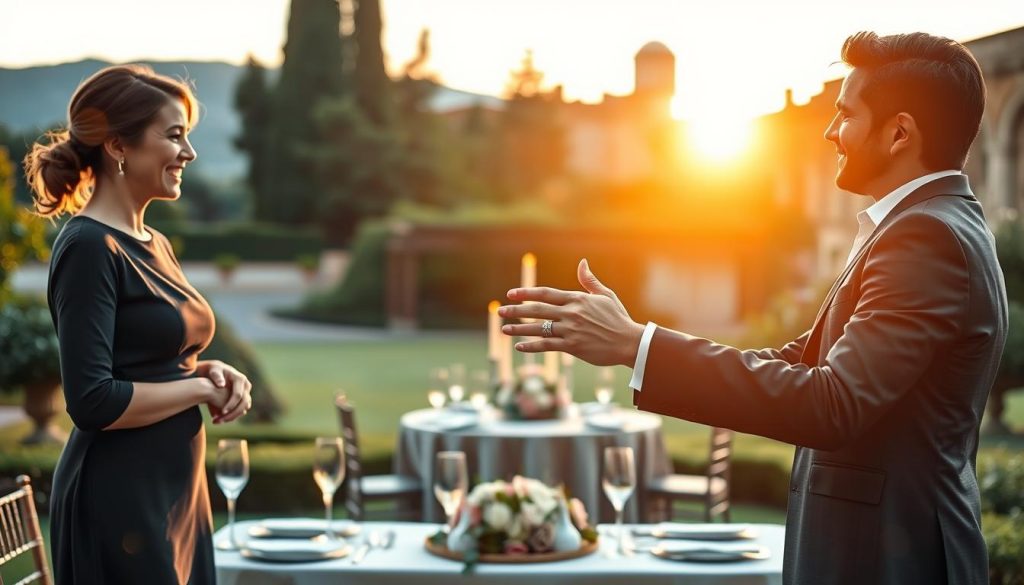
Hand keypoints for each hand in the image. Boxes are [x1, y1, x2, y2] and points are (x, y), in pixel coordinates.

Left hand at [199, 360, 252, 423]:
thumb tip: (221, 385)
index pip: (238, 395)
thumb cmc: (213, 370)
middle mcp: (246, 386)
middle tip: (219, 421)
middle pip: (244, 404)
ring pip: (243, 409)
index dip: (231, 404)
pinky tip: (220, 420)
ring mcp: (246, 393)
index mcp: (240, 379)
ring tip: (217, 422)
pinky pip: (240, 410)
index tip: (222, 412)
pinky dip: (232, 416)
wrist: (217, 371)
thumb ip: (216, 376)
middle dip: (232, 414)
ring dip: (232, 417)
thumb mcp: (214, 370)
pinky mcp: (243, 398)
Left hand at [498, 259, 644, 365]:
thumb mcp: (605, 295)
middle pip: (537, 310)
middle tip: (500, 311)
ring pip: (539, 329)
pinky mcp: (572, 347)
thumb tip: (582, 262)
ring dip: (519, 329)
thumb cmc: (618, 318)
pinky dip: (532, 346)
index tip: (511, 294)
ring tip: (504, 329)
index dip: (526, 293)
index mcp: (577, 299)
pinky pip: (547, 346)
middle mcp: (571, 313)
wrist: (630, 342)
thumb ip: (589, 280)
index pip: (545, 294)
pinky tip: (519, 346)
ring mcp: (571, 331)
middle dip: (516, 310)